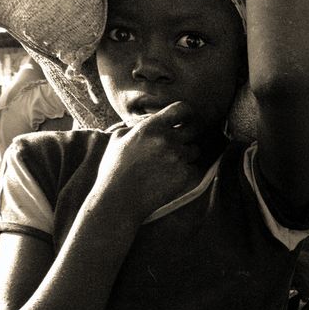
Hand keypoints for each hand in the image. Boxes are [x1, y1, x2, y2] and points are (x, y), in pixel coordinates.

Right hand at [93, 102, 201, 221]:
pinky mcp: (185, 175)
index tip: (185, 119)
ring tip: (166, 165)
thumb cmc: (114, 170)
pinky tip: (167, 178)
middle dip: (186, 137)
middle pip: (192, 130)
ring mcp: (178, 158)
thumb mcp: (117, 139)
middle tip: (174, 147)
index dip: (186, 113)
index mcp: (152, 127)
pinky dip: (184, 172)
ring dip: (185, 155)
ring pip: (194, 151)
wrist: (119, 200)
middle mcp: (168, 139)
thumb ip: (136, 126)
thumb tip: (147, 120)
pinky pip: (192, 168)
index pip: (181, 109)